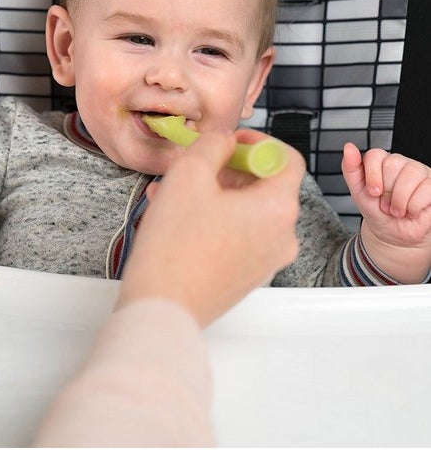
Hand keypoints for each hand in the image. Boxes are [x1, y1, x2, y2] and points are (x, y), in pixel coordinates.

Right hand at [117, 128, 305, 325]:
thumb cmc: (176, 246)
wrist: (163, 307)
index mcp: (278, 207)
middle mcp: (283, 235)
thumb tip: (223, 141)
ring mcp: (267, 260)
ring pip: (247, 211)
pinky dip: (215, 220)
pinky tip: (178, 217)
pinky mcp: (248, 276)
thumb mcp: (189, 175)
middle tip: (195, 166)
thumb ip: (212, 145)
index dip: (258, 142)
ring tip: (173, 192)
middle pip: (265, 186)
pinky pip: (239, 235)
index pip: (287, 159)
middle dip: (228, 170)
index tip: (229, 142)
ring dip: (215, 195)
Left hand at [342, 143, 430, 282]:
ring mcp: (420, 173)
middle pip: (392, 164)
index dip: (372, 175)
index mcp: (382, 163)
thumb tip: (348, 147)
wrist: (394, 236)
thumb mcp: (359, 193)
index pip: (375, 155)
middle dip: (386, 191)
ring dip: (400, 200)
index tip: (373, 192)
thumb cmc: (378, 212)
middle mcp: (402, 164)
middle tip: (386, 204)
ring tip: (397, 210)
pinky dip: (414, 206)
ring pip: (411, 174)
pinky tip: (412, 210)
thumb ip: (351, 169)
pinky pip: (426, 188)